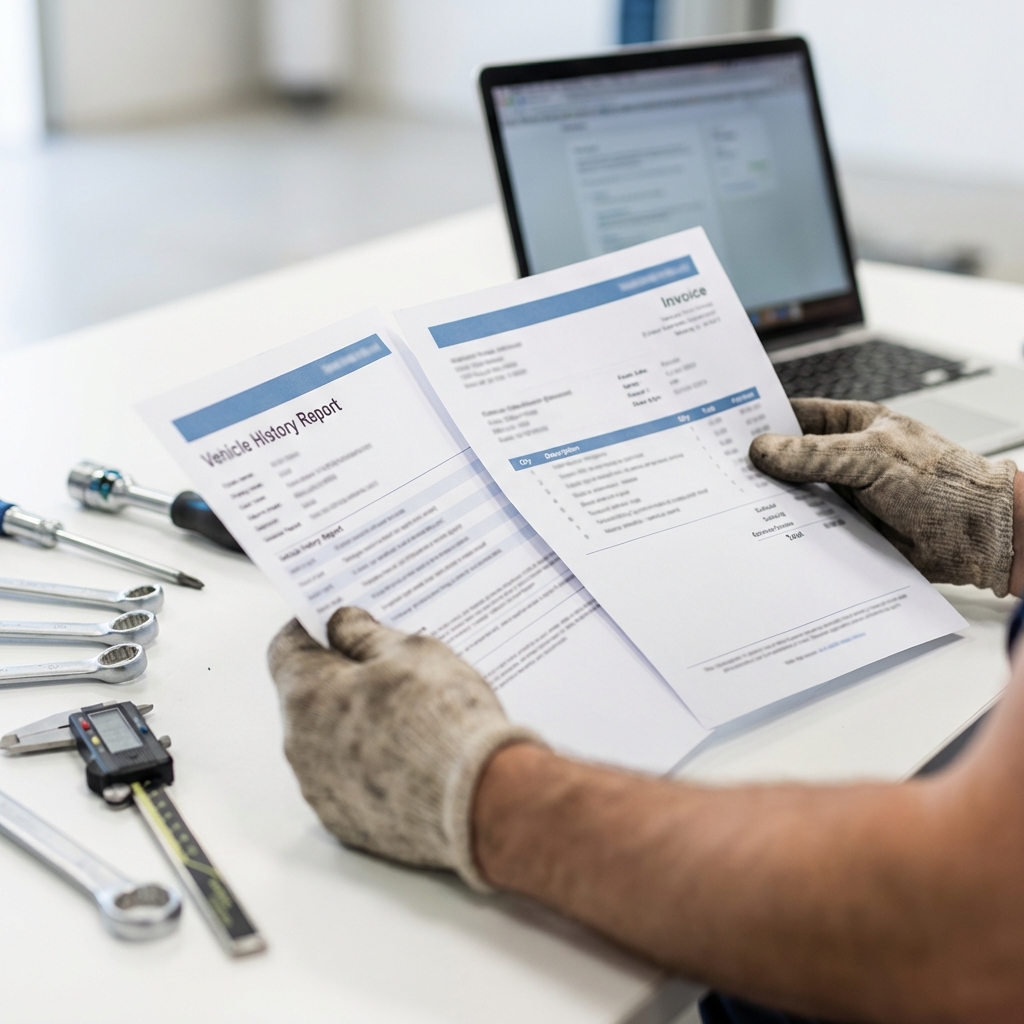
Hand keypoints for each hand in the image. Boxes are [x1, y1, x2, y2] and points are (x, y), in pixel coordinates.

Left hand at [267, 607, 539, 889]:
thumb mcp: (410, 652)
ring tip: (411, 712)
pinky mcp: (349, 824)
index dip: (313, 627)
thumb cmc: (444, 719)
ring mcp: (324, 792)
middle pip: (310, 698)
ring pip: (330, 743)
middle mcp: (302, 750)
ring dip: (357, 723)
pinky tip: (414, 754)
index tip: (336, 619)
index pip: (287, 649)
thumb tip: (343, 625)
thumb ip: (365, 634)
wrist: (480, 800)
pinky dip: (373, 765)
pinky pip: (352, 782)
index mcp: (307, 698)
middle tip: (387, 663)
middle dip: (342, 677)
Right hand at [749, 398, 1018, 595]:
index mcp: (853, 425)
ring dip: (772, 501)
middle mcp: (844, 459)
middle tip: (722, 472)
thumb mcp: (870, 458)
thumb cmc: (941, 483)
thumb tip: (763, 450)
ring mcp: (844, 494)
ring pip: (795, 495)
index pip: (797, 416)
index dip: (763, 419)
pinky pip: (807, 527)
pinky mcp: (845, 529)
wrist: (978, 537)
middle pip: (789, 458)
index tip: (727, 428)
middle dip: (760, 466)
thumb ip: (813, 455)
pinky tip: (764, 532)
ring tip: (733, 504)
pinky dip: (788, 531)